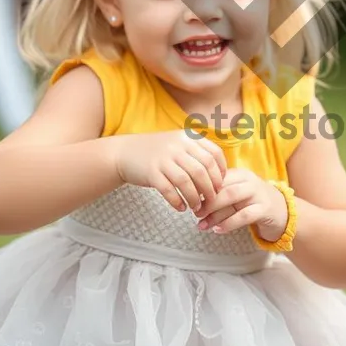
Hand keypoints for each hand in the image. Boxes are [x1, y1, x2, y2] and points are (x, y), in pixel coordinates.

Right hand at [112, 130, 226, 213]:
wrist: (124, 152)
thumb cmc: (157, 152)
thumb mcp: (179, 143)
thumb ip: (197, 152)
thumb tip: (220, 174)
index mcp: (188, 137)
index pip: (214, 154)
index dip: (221, 171)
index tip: (220, 185)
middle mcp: (177, 146)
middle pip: (202, 170)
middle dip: (210, 188)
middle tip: (211, 200)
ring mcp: (163, 159)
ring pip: (186, 181)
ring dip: (194, 197)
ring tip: (196, 207)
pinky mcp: (151, 172)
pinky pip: (168, 190)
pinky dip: (177, 201)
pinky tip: (181, 208)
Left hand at [196, 168, 288, 240]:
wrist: (283, 212)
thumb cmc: (253, 203)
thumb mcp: (236, 196)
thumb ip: (219, 197)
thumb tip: (194, 203)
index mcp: (240, 174)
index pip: (217, 178)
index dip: (202, 189)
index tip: (190, 200)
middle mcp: (249, 180)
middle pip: (223, 187)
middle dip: (206, 201)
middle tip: (195, 213)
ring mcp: (258, 193)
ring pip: (232, 198)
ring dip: (214, 213)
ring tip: (202, 225)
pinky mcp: (265, 209)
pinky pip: (244, 215)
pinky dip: (229, 223)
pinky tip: (218, 230)